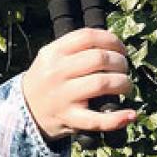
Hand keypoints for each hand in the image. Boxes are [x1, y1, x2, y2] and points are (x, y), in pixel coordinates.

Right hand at [21, 28, 135, 140]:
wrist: (25, 110)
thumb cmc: (46, 80)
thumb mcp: (51, 57)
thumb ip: (75, 48)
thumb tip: (113, 45)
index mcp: (53, 53)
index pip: (88, 37)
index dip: (112, 40)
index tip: (121, 49)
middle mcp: (57, 72)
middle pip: (99, 59)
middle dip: (120, 62)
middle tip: (123, 69)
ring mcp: (63, 96)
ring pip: (102, 83)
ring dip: (123, 83)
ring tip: (124, 86)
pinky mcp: (70, 118)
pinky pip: (97, 119)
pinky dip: (117, 118)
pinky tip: (130, 114)